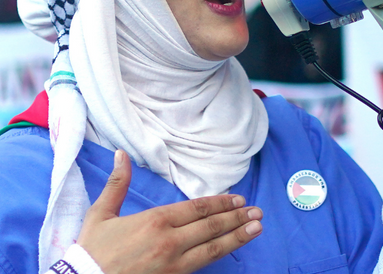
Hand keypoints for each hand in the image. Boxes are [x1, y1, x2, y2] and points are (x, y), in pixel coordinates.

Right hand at [77, 150, 262, 273]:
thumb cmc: (91, 251)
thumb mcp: (101, 214)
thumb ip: (117, 183)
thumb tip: (121, 154)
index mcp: (155, 220)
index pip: (197, 208)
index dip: (220, 203)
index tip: (238, 199)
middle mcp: (169, 241)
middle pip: (211, 226)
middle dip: (236, 217)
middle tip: (257, 212)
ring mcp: (173, 262)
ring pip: (213, 247)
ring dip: (238, 236)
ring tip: (256, 228)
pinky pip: (202, 264)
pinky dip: (221, 255)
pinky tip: (233, 248)